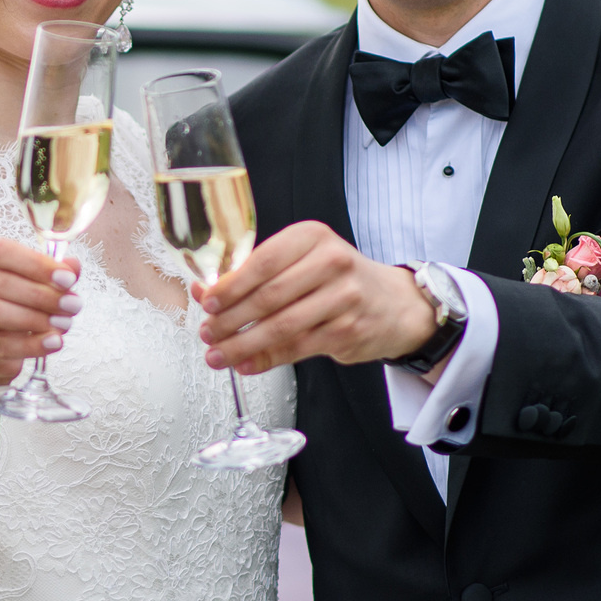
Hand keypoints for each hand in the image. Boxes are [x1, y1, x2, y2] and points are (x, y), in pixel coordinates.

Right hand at [0, 237, 79, 389]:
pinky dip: (27, 345)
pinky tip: (51, 343)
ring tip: (63, 323)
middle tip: (72, 304)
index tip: (68, 278)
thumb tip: (73, 265)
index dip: (35, 263)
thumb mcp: (20, 287)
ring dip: (33, 317)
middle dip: (39, 293)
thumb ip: (44, 274)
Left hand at [196, 221, 434, 373]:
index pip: (263, 260)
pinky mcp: (348, 330)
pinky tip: (247, 364)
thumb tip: (204, 292)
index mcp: (313, 237)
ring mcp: (344, 297)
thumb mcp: (301, 263)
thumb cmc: (338, 280)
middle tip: (207, 333)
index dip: (231, 285)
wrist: (395, 304)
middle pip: (269, 296)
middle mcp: (332, 262)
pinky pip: (298, 348)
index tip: (208, 303)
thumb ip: (255, 275)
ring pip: (282, 326)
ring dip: (243, 344)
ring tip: (218, 356)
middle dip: (231, 320)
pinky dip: (267, 359)